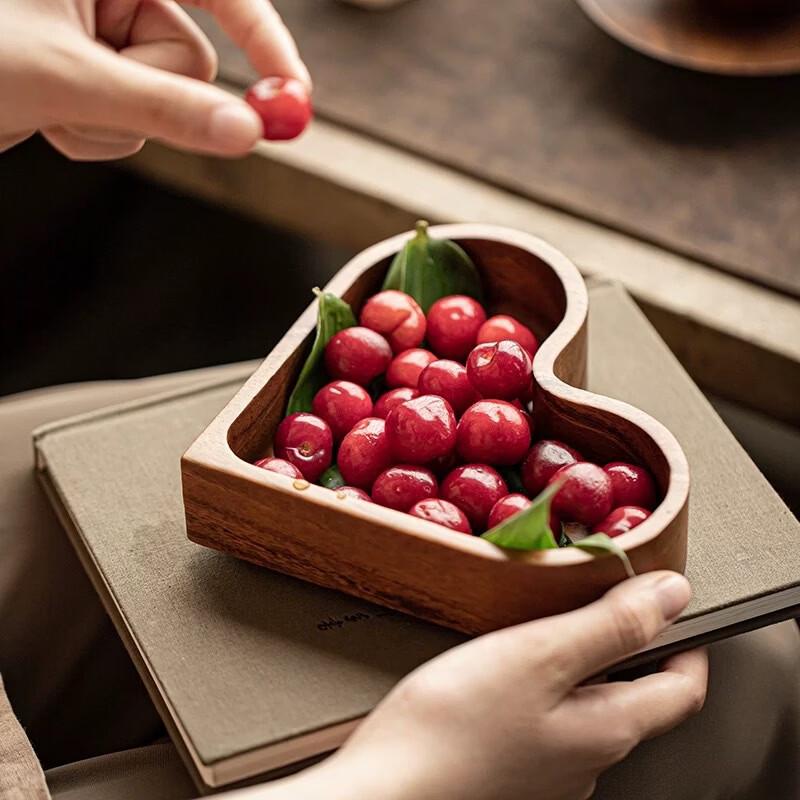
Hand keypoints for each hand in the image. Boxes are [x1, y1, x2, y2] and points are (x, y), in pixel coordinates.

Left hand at [0, 0, 309, 158]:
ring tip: (54, 104)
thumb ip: (166, 108)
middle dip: (146, 95)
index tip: (293, 95)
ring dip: (116, 122)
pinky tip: (51, 116)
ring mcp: (102, 30)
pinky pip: (139, 116)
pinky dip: (100, 133)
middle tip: (88, 97)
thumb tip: (248, 133)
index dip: (263, 37)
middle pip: (190, 57)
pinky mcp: (95, 70)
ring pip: (167, 95)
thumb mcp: (68, 79)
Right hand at [263, 571, 706, 799]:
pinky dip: (542, 684)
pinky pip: (546, 720)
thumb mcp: (539, 655)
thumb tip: (671, 595)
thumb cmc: (453, 725)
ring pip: (586, 707)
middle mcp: (586, 760)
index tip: (669, 604)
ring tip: (545, 625)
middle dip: (626, 645)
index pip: (683, 689)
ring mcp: (547, 771)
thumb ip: (609, 626)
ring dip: (580, 662)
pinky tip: (505, 667)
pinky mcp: (510, 768)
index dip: (686, 641)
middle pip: (635, 697)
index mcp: (607, 731)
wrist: (385, 789)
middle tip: (598, 600)